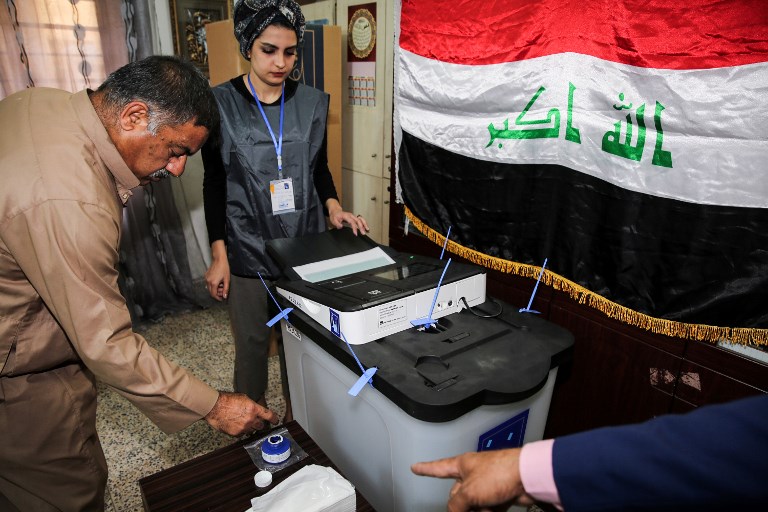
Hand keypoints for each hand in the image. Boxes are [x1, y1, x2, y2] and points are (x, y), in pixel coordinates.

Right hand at [204, 391, 278, 435]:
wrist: (215, 407)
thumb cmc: (227, 400)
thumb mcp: (243, 398)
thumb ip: (251, 405)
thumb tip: (256, 409)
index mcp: (254, 409)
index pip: (269, 415)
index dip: (274, 419)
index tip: (275, 421)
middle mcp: (251, 419)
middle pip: (261, 426)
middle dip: (259, 424)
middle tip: (254, 421)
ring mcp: (243, 427)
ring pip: (251, 431)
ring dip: (249, 427)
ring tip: (241, 421)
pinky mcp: (236, 433)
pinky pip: (242, 434)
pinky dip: (241, 431)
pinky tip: (235, 425)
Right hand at [205, 240, 229, 300]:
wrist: (219, 260)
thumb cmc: (224, 268)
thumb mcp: (227, 280)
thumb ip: (225, 289)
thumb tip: (224, 296)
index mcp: (213, 283)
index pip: (214, 294)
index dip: (218, 298)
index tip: (221, 298)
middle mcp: (208, 281)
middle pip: (211, 292)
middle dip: (217, 293)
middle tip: (223, 290)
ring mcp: (206, 278)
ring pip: (209, 288)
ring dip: (215, 289)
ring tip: (221, 284)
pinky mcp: (206, 275)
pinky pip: (208, 283)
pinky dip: (213, 284)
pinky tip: (218, 281)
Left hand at [326, 199, 368, 234]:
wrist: (335, 211)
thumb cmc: (335, 215)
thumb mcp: (333, 220)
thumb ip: (337, 223)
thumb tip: (341, 226)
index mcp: (346, 216)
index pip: (352, 222)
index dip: (354, 228)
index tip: (355, 233)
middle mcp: (351, 215)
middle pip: (358, 220)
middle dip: (361, 227)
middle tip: (363, 233)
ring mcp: (353, 216)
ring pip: (360, 219)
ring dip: (364, 224)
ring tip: (367, 229)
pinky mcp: (354, 217)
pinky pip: (360, 219)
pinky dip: (364, 223)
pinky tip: (366, 227)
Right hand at [411, 449, 534, 511]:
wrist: (527, 477)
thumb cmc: (500, 473)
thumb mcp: (469, 491)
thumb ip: (456, 504)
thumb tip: (454, 511)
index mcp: (462, 465)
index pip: (438, 468)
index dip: (425, 469)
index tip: (415, 467)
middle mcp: (474, 472)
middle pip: (458, 495)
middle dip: (463, 506)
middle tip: (471, 508)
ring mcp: (487, 483)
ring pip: (474, 504)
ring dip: (480, 510)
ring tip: (489, 507)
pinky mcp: (500, 494)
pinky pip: (488, 507)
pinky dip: (491, 511)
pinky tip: (495, 508)